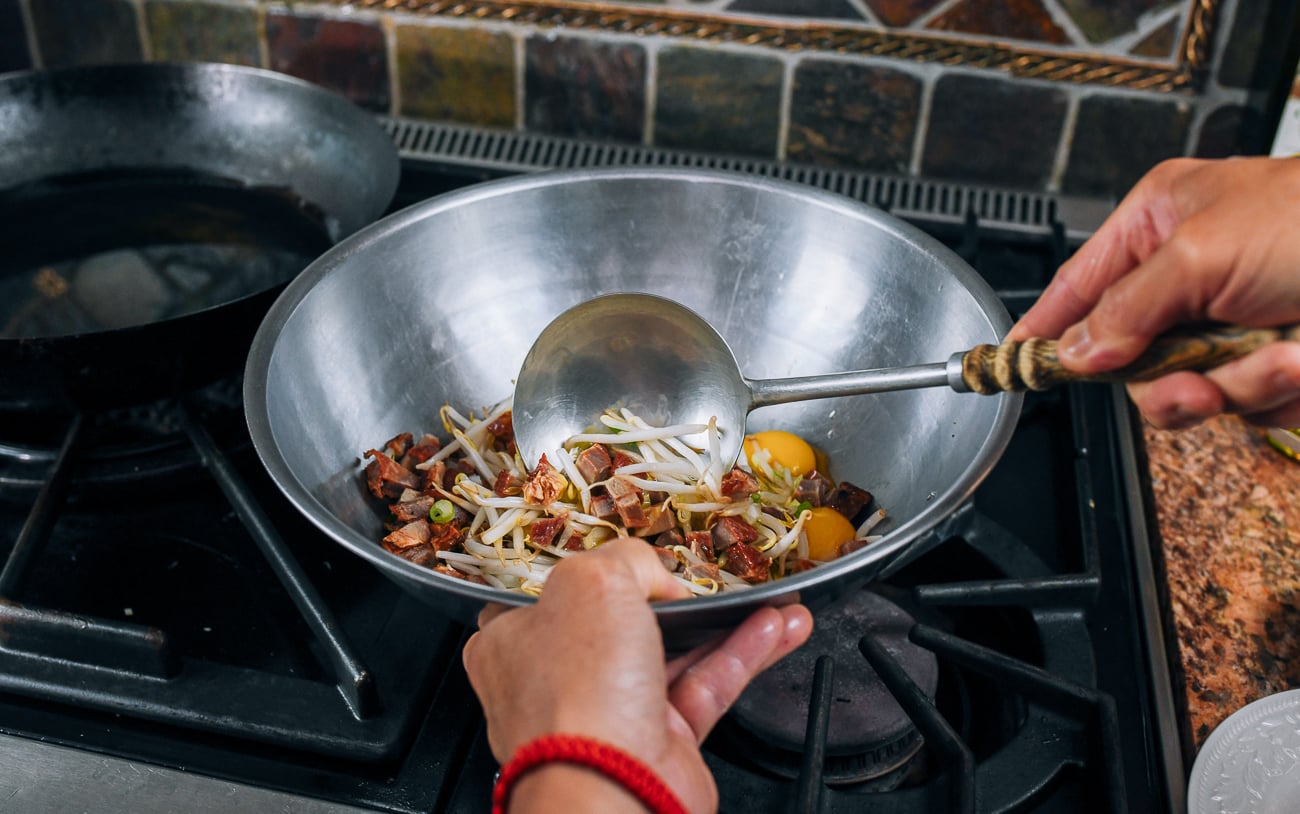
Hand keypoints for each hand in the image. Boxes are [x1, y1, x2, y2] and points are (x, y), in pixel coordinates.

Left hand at [462, 537, 812, 812]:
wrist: (611, 788)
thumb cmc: (576, 692)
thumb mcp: (591, 581)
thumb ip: (627, 559)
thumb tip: (657, 576)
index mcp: (515, 640)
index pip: (555, 591)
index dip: (598, 569)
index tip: (636, 554)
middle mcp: (559, 679)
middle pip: (623, 622)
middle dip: (677, 597)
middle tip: (708, 575)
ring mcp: (610, 713)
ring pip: (676, 653)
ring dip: (726, 623)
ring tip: (766, 597)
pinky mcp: (660, 742)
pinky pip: (707, 686)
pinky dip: (743, 655)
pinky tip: (775, 628)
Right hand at [1010, 156, 1299, 427]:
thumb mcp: (1202, 252)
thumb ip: (1124, 307)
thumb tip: (1076, 351)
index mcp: (1162, 223)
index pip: (1078, 283)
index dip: (1042, 325)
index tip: (1006, 361)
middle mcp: (1188, 277)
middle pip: (1122, 355)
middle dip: (1155, 374)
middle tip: (1181, 377)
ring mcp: (1226, 327)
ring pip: (1174, 390)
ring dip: (1217, 385)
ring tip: (1266, 357)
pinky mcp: (1264, 368)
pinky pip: (1232, 404)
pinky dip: (1263, 388)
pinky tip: (1296, 357)